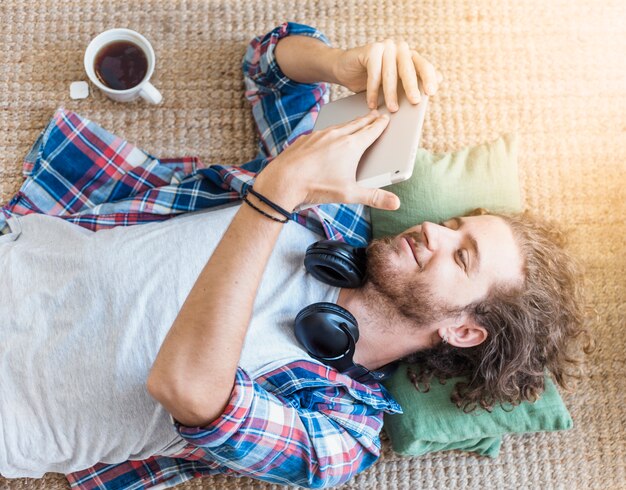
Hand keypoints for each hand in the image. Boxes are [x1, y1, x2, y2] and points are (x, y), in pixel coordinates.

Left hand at [255, 112, 399, 210]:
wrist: (284, 180)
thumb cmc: (317, 186)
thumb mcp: (349, 194)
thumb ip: (374, 197)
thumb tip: (395, 204)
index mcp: (352, 145)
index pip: (372, 130)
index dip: (381, 124)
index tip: (386, 118)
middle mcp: (337, 135)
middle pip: (357, 124)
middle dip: (368, 119)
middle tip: (376, 114)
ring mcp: (320, 135)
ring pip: (340, 125)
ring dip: (350, 123)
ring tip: (356, 122)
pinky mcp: (307, 138)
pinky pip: (323, 131)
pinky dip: (332, 130)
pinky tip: (330, 134)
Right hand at [332, 39, 440, 111]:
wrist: (345, 69)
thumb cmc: (371, 79)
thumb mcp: (392, 84)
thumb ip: (410, 84)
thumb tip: (432, 89)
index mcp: (410, 56)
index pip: (424, 66)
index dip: (429, 78)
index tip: (431, 93)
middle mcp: (400, 48)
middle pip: (408, 69)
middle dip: (411, 87)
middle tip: (415, 101)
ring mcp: (386, 47)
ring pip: (390, 73)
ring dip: (391, 93)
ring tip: (392, 109)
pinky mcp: (371, 49)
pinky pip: (374, 73)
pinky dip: (372, 91)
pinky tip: (372, 104)